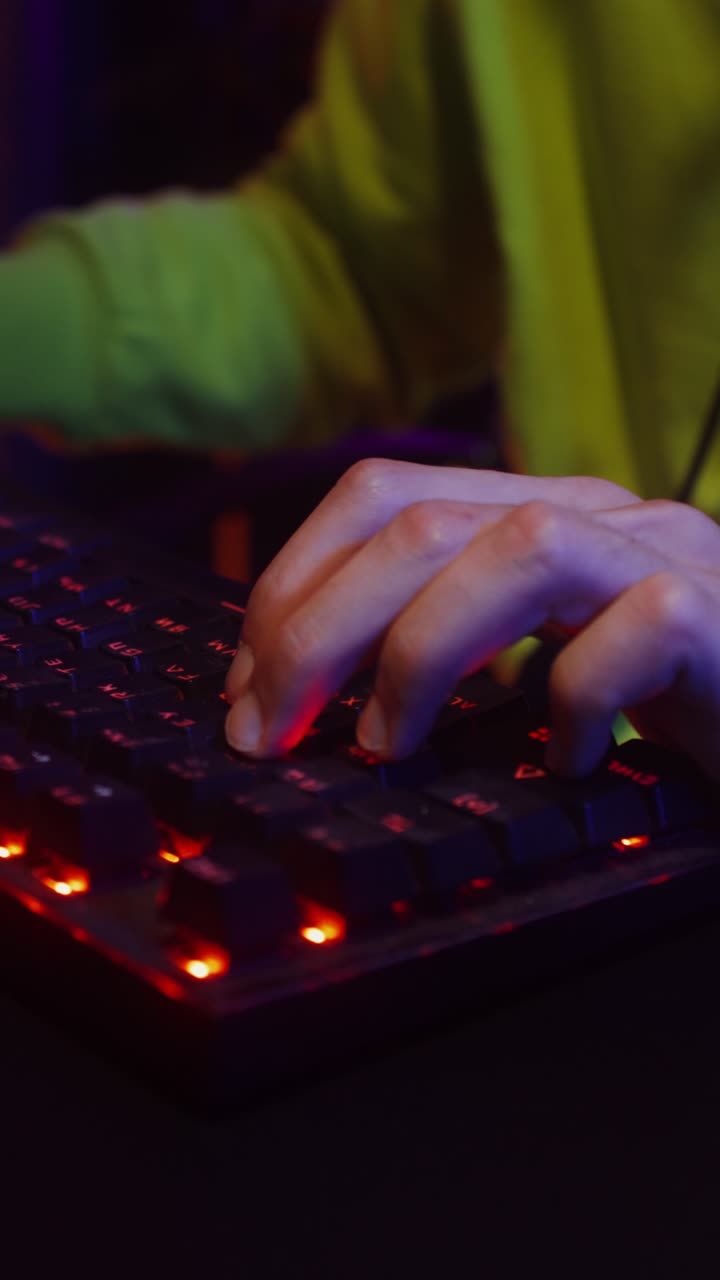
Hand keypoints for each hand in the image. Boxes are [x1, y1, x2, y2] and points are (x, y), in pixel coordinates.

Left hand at [224, 459, 719, 777]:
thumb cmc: (658, 698)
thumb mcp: (530, 659)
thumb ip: (446, 645)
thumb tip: (300, 688)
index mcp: (530, 513)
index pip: (381, 494)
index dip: (294, 581)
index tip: (248, 685)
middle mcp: (591, 516)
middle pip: (421, 520)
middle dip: (317, 627)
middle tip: (268, 729)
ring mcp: (662, 558)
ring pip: (517, 552)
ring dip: (419, 655)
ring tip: (384, 746)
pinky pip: (634, 635)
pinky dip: (574, 704)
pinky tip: (556, 764)